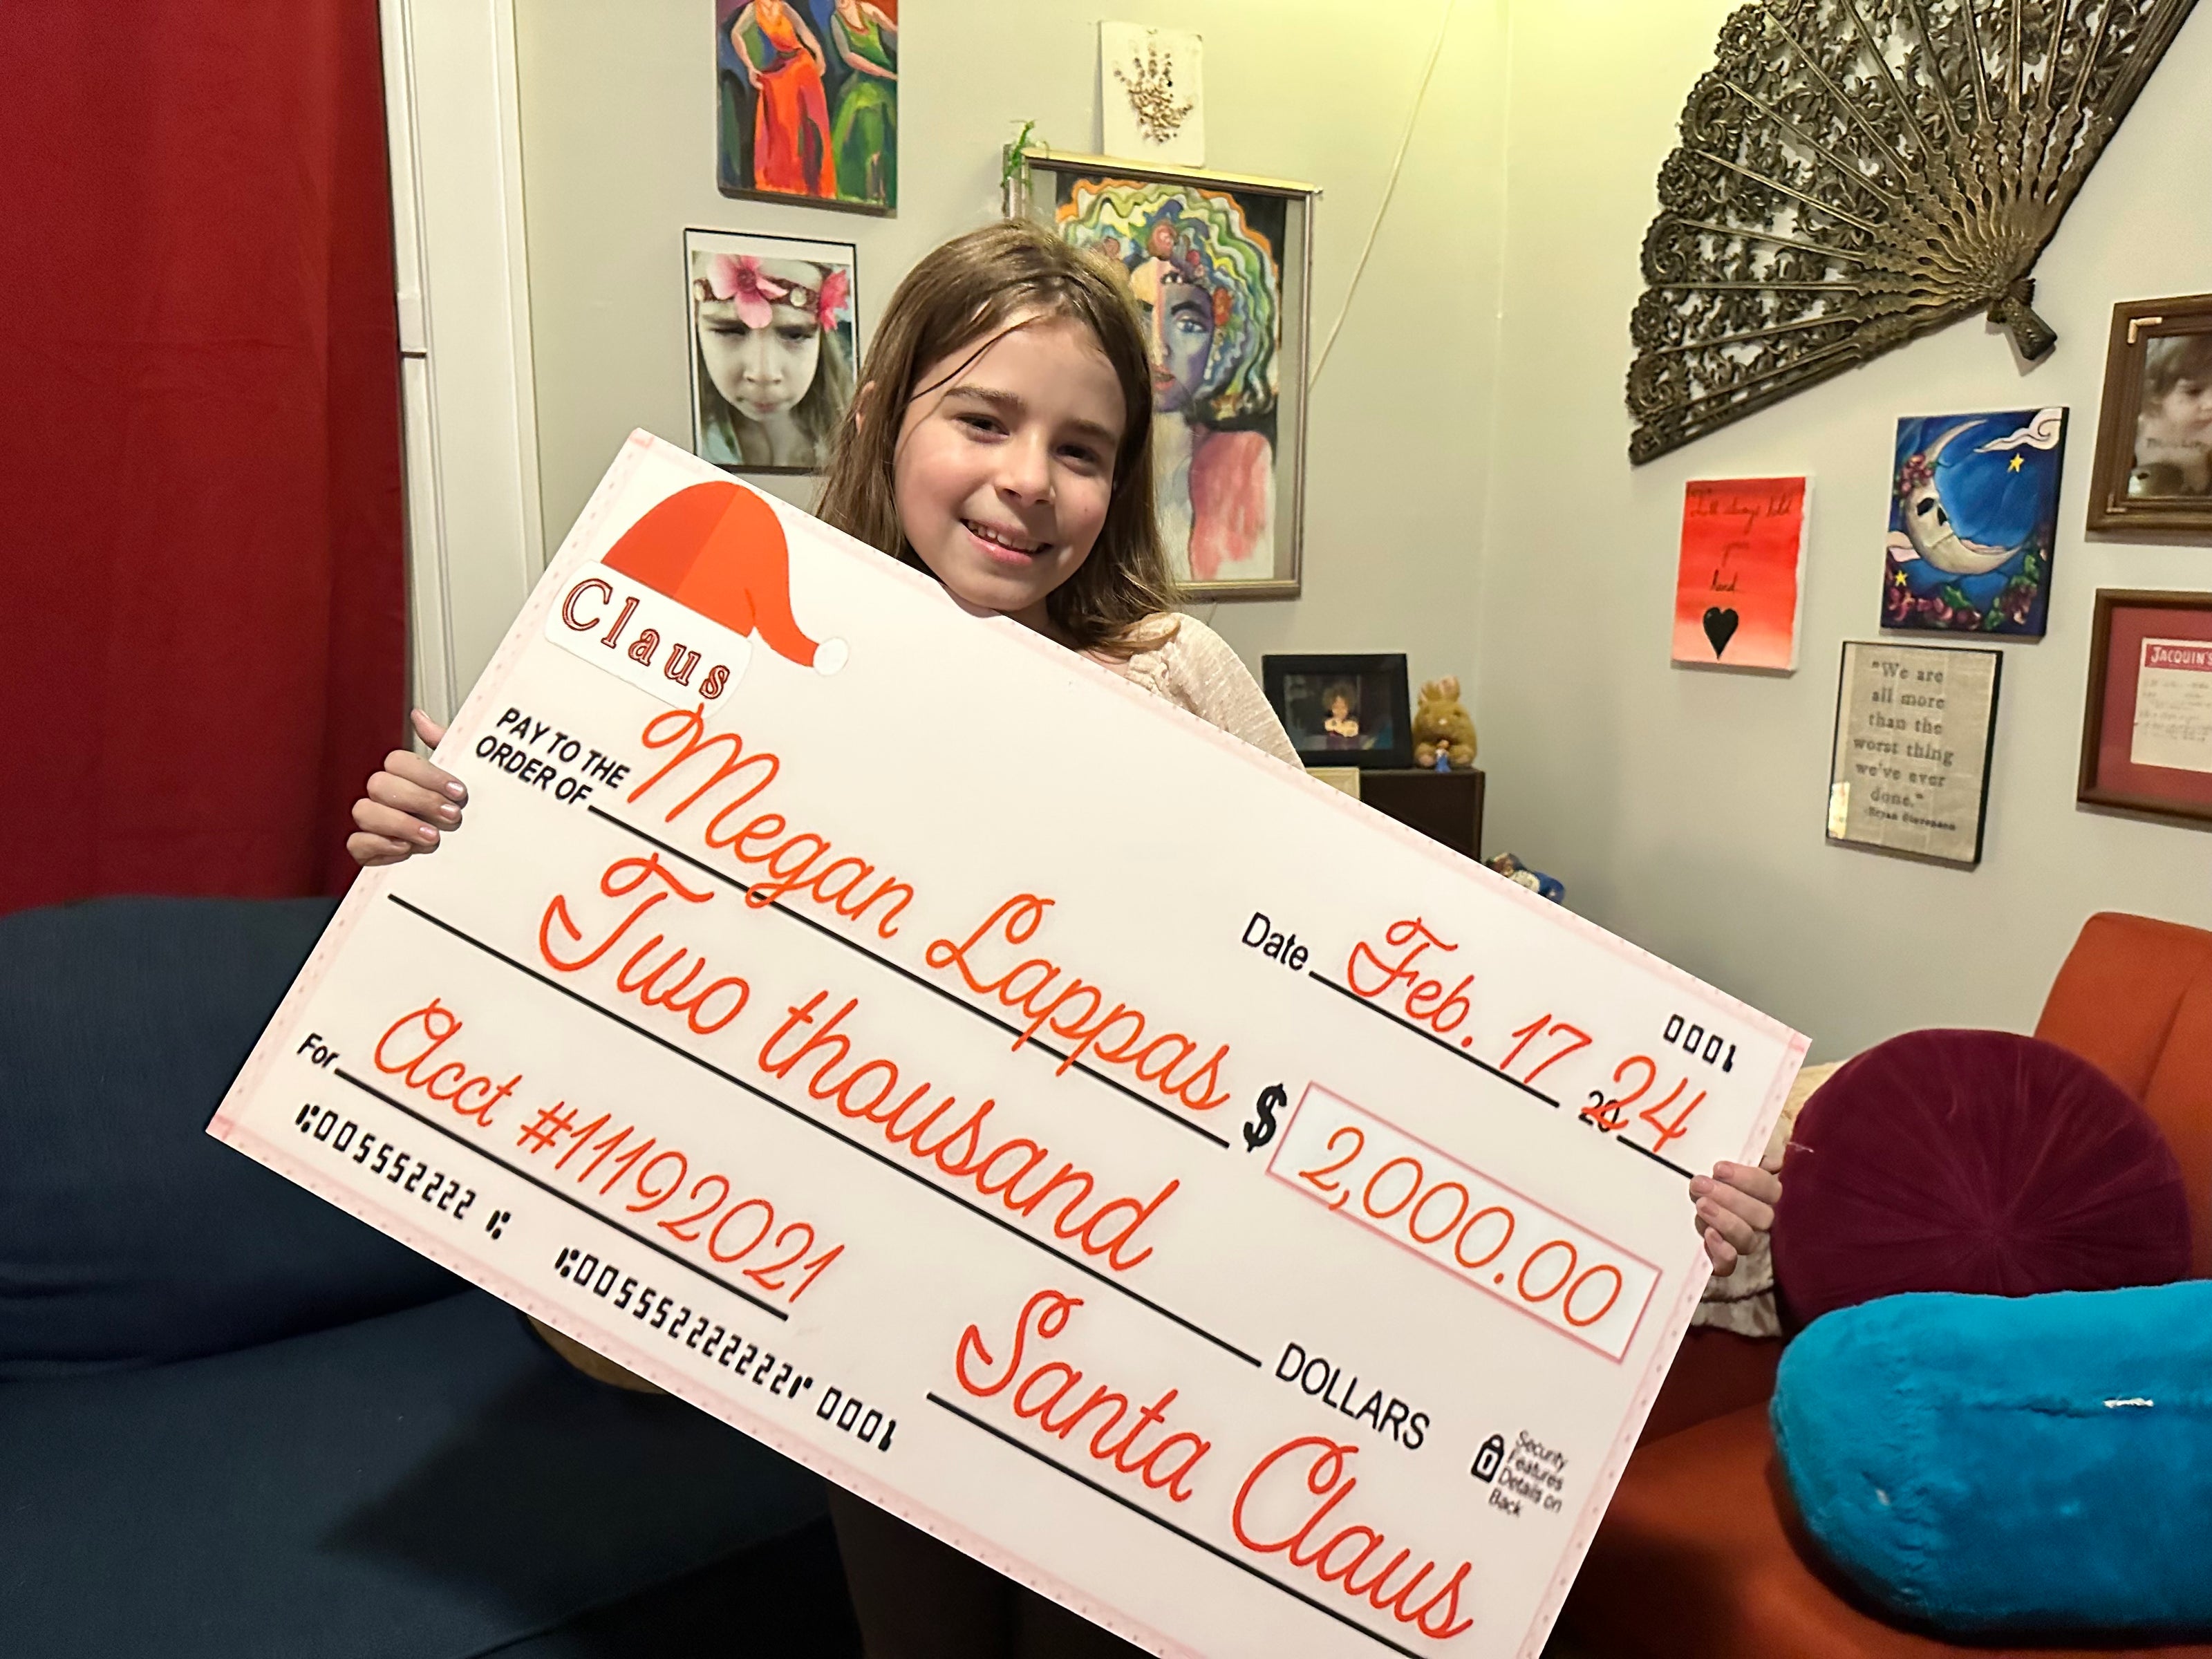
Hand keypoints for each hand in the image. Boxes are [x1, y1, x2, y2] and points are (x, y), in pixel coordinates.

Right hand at [347, 710, 464, 867]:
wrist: (471, 851)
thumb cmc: (457, 809)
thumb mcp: (460, 773)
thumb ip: (442, 744)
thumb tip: (419, 716)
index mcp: (403, 775)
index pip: (397, 761)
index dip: (427, 775)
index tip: (458, 791)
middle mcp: (383, 795)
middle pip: (380, 784)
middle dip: (419, 800)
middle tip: (451, 815)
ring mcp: (372, 822)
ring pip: (364, 812)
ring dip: (401, 824)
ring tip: (432, 837)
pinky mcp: (367, 850)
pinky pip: (356, 844)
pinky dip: (380, 846)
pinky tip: (406, 849)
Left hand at [1690, 1160, 1780, 1275]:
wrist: (1664, 1217)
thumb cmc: (1701, 1185)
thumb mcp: (1719, 1170)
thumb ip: (1746, 1160)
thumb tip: (1774, 1163)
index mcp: (1760, 1197)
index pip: (1771, 1189)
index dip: (1749, 1179)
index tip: (1718, 1168)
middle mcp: (1755, 1223)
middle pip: (1763, 1217)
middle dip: (1732, 1198)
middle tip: (1701, 1184)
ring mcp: (1738, 1245)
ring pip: (1748, 1240)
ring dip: (1726, 1221)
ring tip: (1701, 1205)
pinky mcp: (1719, 1263)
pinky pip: (1729, 1266)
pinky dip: (1722, 1251)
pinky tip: (1709, 1235)